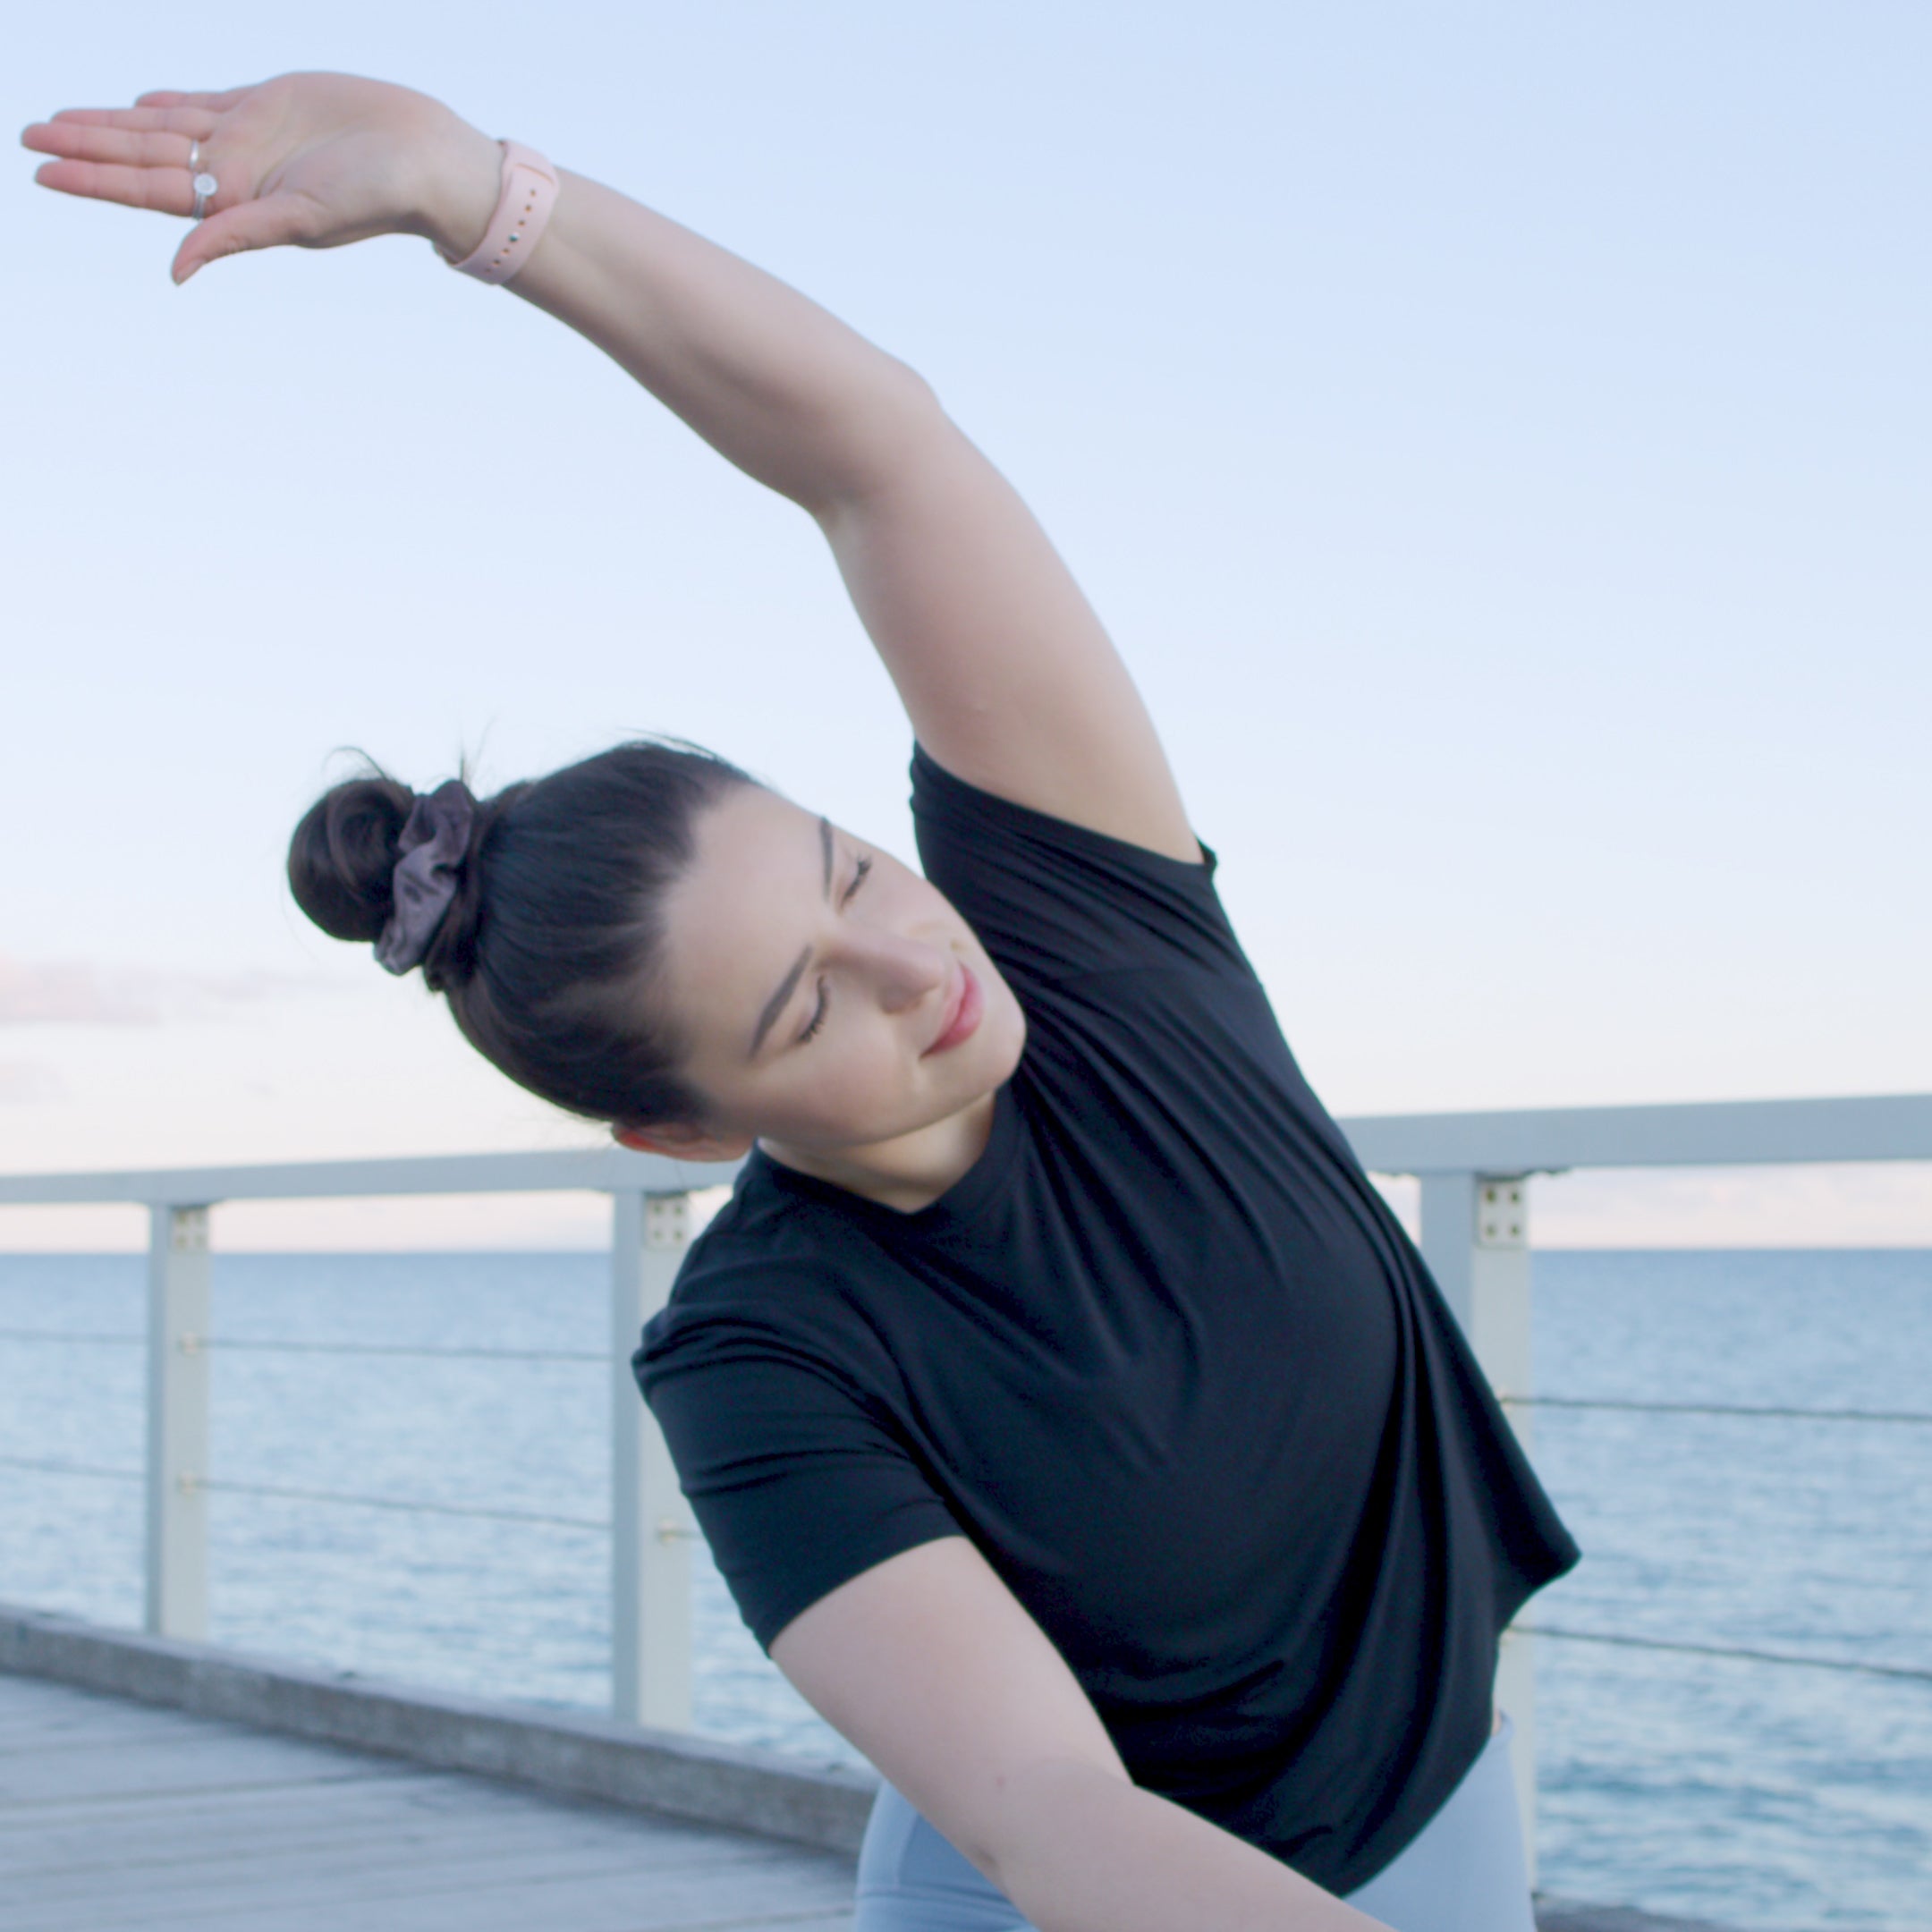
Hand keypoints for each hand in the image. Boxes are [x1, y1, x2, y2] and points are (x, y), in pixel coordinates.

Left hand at [21, 71, 499, 283]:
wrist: (427, 159)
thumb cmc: (376, 197)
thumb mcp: (300, 219)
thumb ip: (235, 237)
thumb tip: (175, 269)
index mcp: (235, 200)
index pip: (148, 188)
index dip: (94, 177)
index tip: (42, 168)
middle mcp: (235, 171)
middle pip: (144, 156)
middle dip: (87, 147)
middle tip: (29, 136)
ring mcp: (249, 137)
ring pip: (164, 128)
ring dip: (114, 125)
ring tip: (61, 121)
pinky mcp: (270, 106)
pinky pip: (205, 104)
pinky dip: (170, 104)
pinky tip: (140, 102)